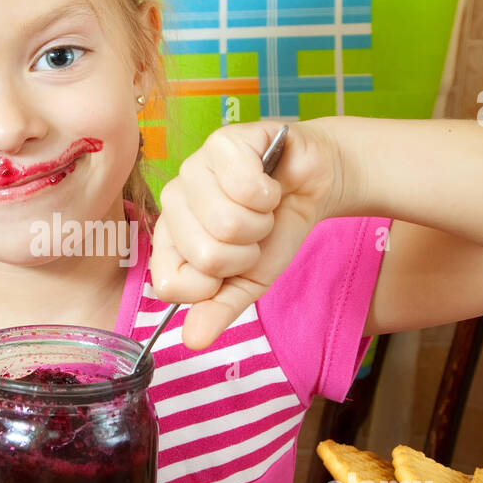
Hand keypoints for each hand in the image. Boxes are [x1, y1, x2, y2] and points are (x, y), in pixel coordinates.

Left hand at [149, 121, 345, 350]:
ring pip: (227, 223)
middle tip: (255, 232)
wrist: (313, 186)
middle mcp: (173, 200)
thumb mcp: (248, 282)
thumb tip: (193, 341)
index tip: (232, 266)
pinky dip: (271, 193)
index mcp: (171, 237)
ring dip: (261, 222)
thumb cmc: (275, 230)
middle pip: (205, 256)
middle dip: (246, 252)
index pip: (169, 283)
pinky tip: (270, 183)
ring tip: (263, 207)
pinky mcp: (223, 141)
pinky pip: (246, 188)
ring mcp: (194, 167)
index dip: (212, 285)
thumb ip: (218, 310)